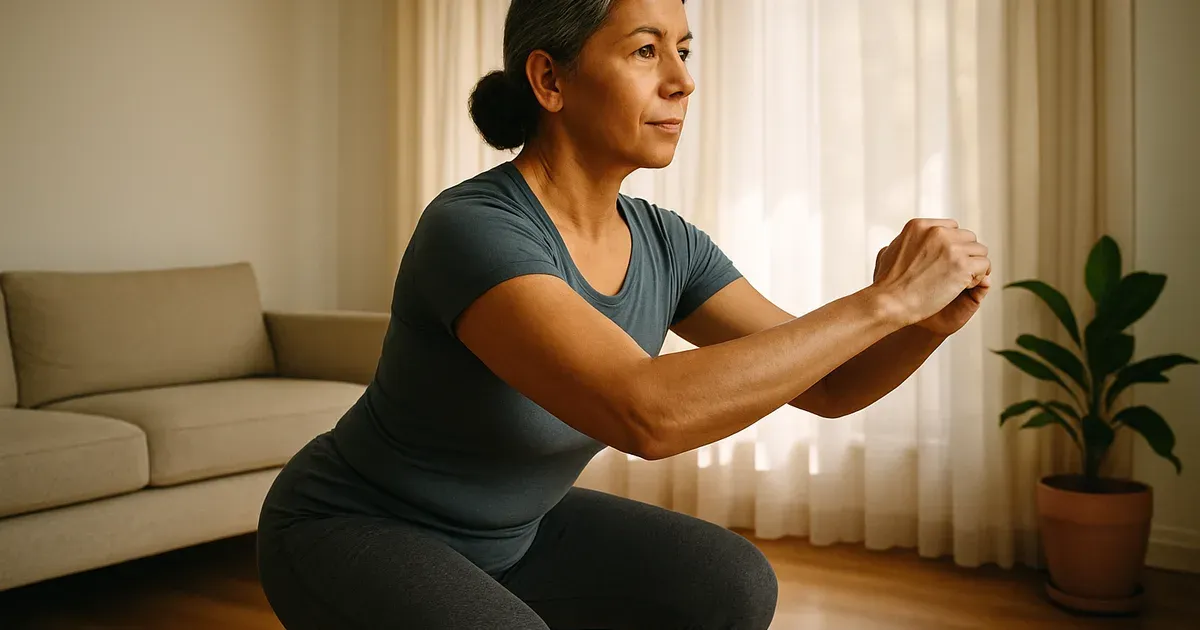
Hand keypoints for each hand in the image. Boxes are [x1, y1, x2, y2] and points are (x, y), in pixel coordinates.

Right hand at [871, 219, 990, 326]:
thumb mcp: (889, 252)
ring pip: (980, 251)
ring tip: (959, 281)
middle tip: (955, 273)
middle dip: (965, 255)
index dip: (953, 245)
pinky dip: (977, 277)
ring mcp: (952, 247)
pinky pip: (984, 266)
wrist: (889, 302)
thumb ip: (904, 242)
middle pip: (969, 237)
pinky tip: (962, 287)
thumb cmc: (887, 284)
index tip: (947, 261)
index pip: (952, 227)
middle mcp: (938, 232)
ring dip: (973, 266)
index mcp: (921, 225)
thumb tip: (909, 242)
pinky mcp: (963, 265)